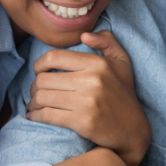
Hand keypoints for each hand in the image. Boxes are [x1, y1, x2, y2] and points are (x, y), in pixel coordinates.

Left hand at [27, 31, 149, 165]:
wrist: (132, 129)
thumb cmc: (124, 94)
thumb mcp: (122, 62)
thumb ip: (107, 41)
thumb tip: (84, 36)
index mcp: (98, 64)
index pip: (54, 57)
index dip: (39, 64)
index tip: (39, 71)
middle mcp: (92, 80)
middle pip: (44, 79)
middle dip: (34, 87)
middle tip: (36, 92)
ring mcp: (87, 102)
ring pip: (42, 97)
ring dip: (33, 102)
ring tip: (35, 105)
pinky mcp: (82, 122)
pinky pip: (47, 115)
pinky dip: (36, 116)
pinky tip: (35, 116)